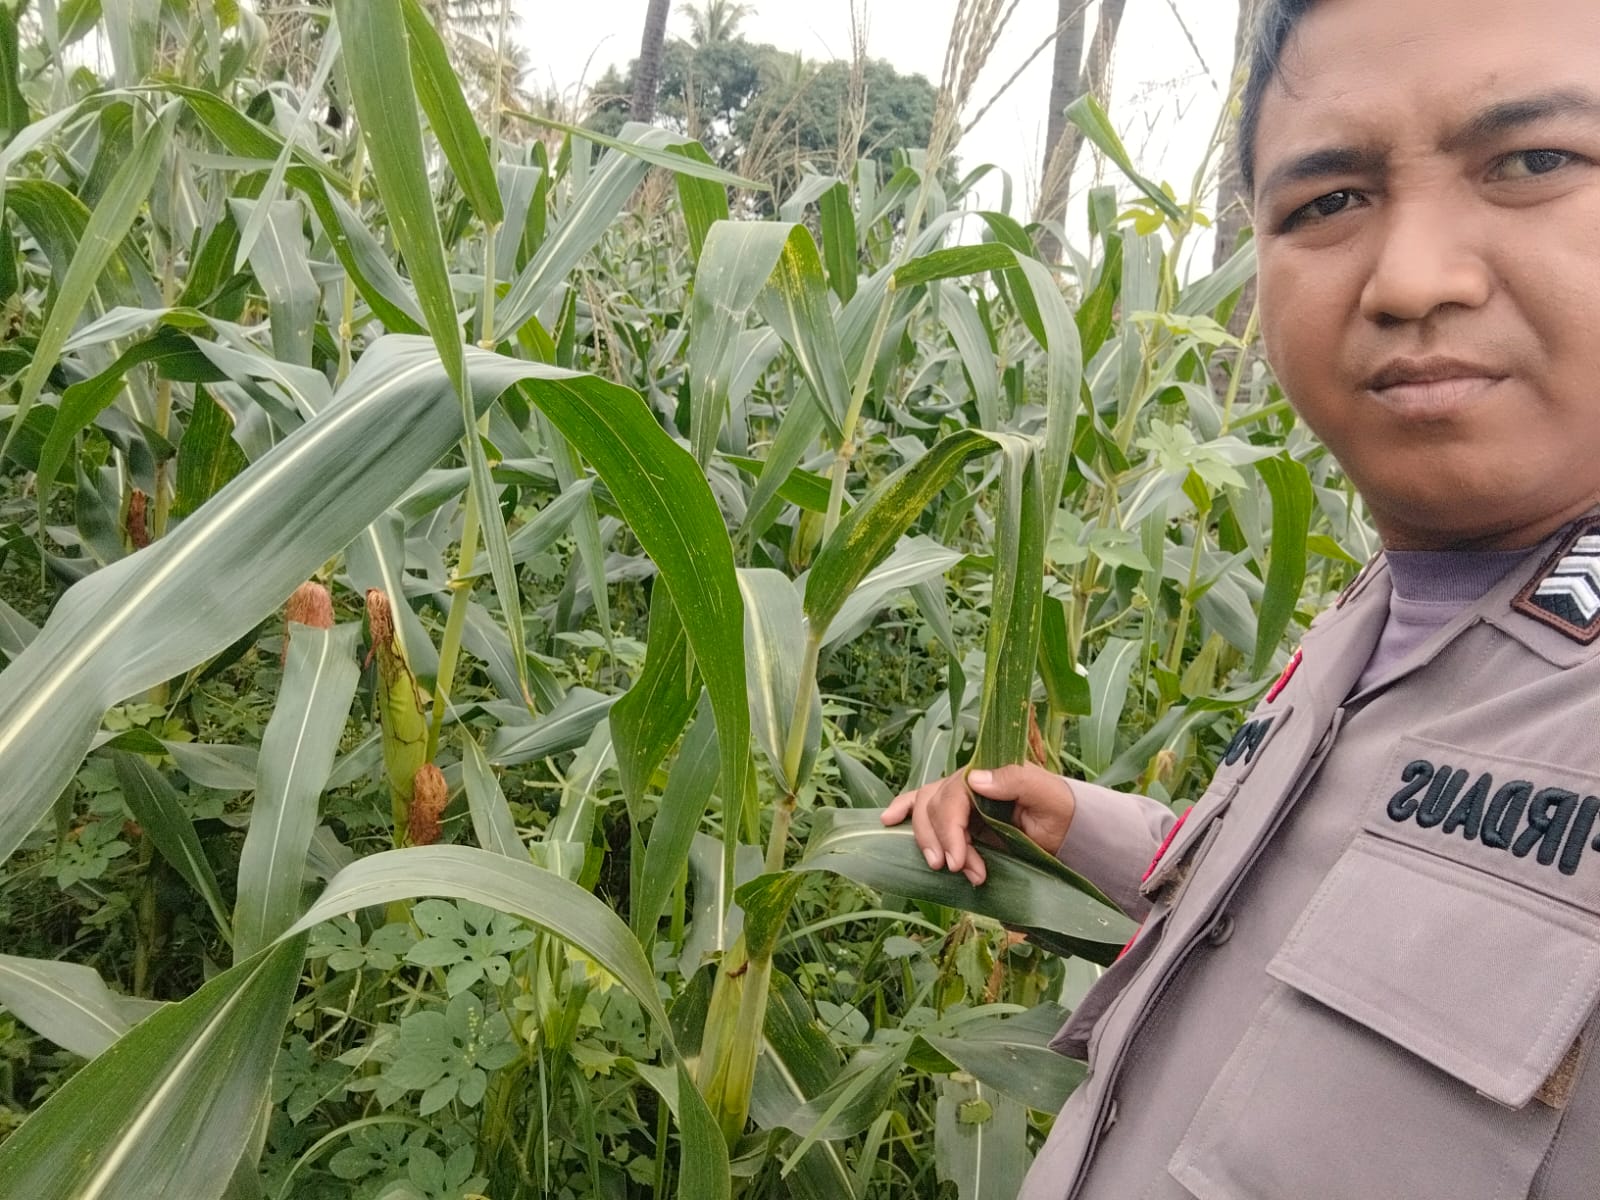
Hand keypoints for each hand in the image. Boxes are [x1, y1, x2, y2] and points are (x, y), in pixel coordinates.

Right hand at [880, 763, 1076, 886]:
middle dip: (941, 842)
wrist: (1065, 829)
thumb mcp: (1046, 793)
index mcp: (986, 774)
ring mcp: (958, 799)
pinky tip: (887, 820)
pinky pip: (920, 806)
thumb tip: (974, 779)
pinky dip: (902, 809)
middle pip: (934, 807)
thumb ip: (1014, 780)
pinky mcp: (955, 816)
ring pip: (925, 812)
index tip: (956, 863)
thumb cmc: (1058, 809)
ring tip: (947, 870)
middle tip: (955, 870)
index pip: (953, 797)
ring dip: (929, 842)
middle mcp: (966, 783)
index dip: (950, 830)